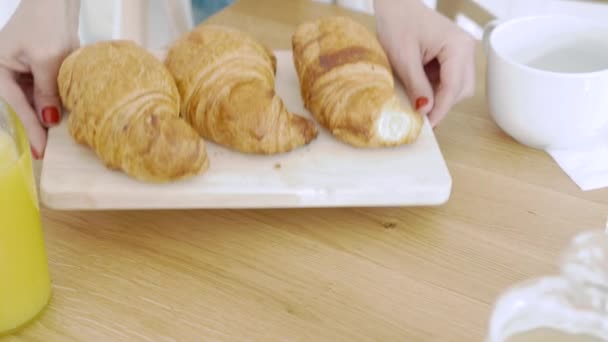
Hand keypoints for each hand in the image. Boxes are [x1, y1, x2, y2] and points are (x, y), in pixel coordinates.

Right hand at [0, 0, 79, 157]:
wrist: (55, 4)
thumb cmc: (46, 25)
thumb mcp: (47, 60)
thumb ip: (47, 91)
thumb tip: (49, 120)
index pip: (13, 106)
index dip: (29, 130)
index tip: (39, 151)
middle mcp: (3, 74)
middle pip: (17, 108)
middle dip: (31, 129)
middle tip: (43, 153)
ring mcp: (16, 74)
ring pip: (28, 104)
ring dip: (40, 118)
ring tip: (50, 141)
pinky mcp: (32, 73)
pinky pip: (38, 95)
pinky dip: (48, 106)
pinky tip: (57, 118)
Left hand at [374, 0, 475, 125]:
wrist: (396, 4)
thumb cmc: (398, 23)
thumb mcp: (403, 58)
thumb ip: (417, 85)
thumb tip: (426, 110)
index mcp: (458, 47)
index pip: (454, 87)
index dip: (440, 109)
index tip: (427, 125)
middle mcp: (466, 49)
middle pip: (461, 90)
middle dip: (441, 103)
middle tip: (419, 115)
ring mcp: (462, 52)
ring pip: (457, 87)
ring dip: (438, 96)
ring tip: (415, 96)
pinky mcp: (453, 56)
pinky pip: (449, 80)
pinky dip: (435, 88)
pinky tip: (419, 86)